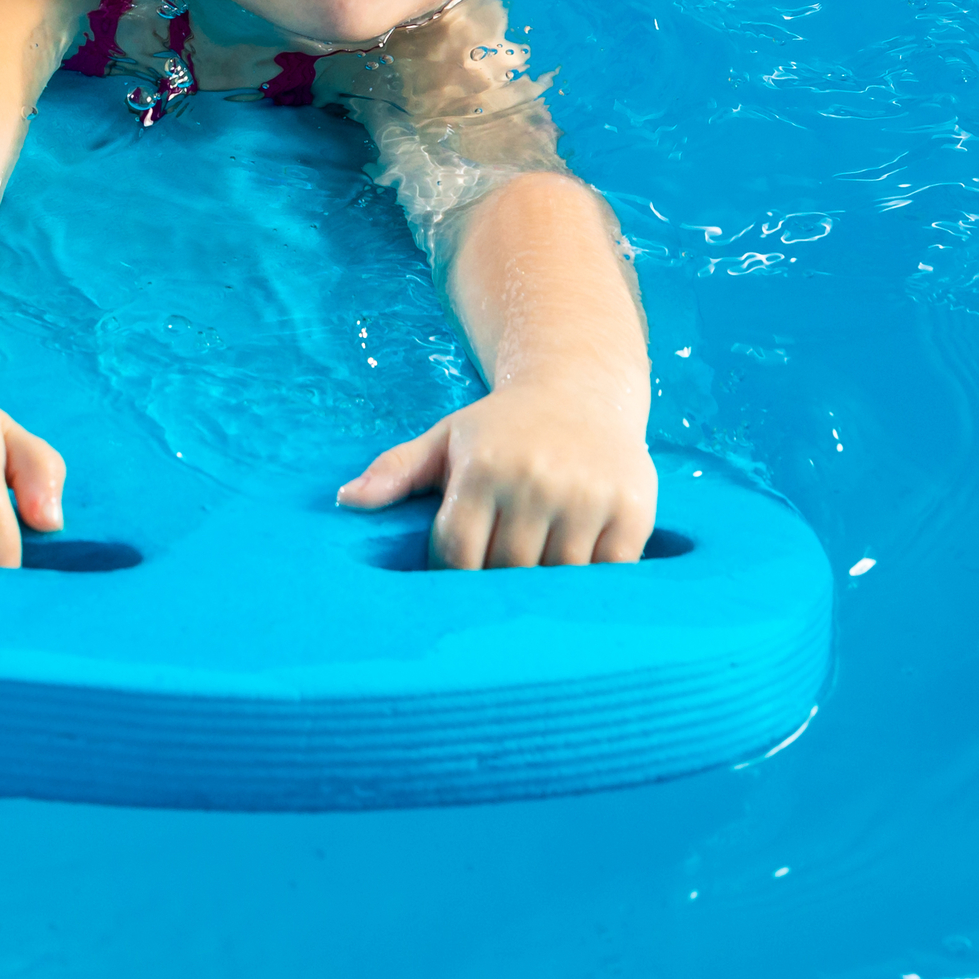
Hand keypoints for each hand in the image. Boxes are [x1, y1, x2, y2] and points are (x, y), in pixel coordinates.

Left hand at [337, 389, 658, 566]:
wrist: (582, 389)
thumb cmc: (503, 425)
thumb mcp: (446, 437)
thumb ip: (396, 470)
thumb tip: (346, 500)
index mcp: (483, 467)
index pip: (456, 554)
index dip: (450, 575)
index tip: (454, 577)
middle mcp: (535, 481)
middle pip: (505, 571)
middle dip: (494, 584)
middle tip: (493, 585)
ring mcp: (587, 497)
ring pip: (556, 579)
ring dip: (543, 590)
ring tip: (532, 585)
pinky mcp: (632, 511)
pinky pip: (607, 575)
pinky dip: (591, 586)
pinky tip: (575, 579)